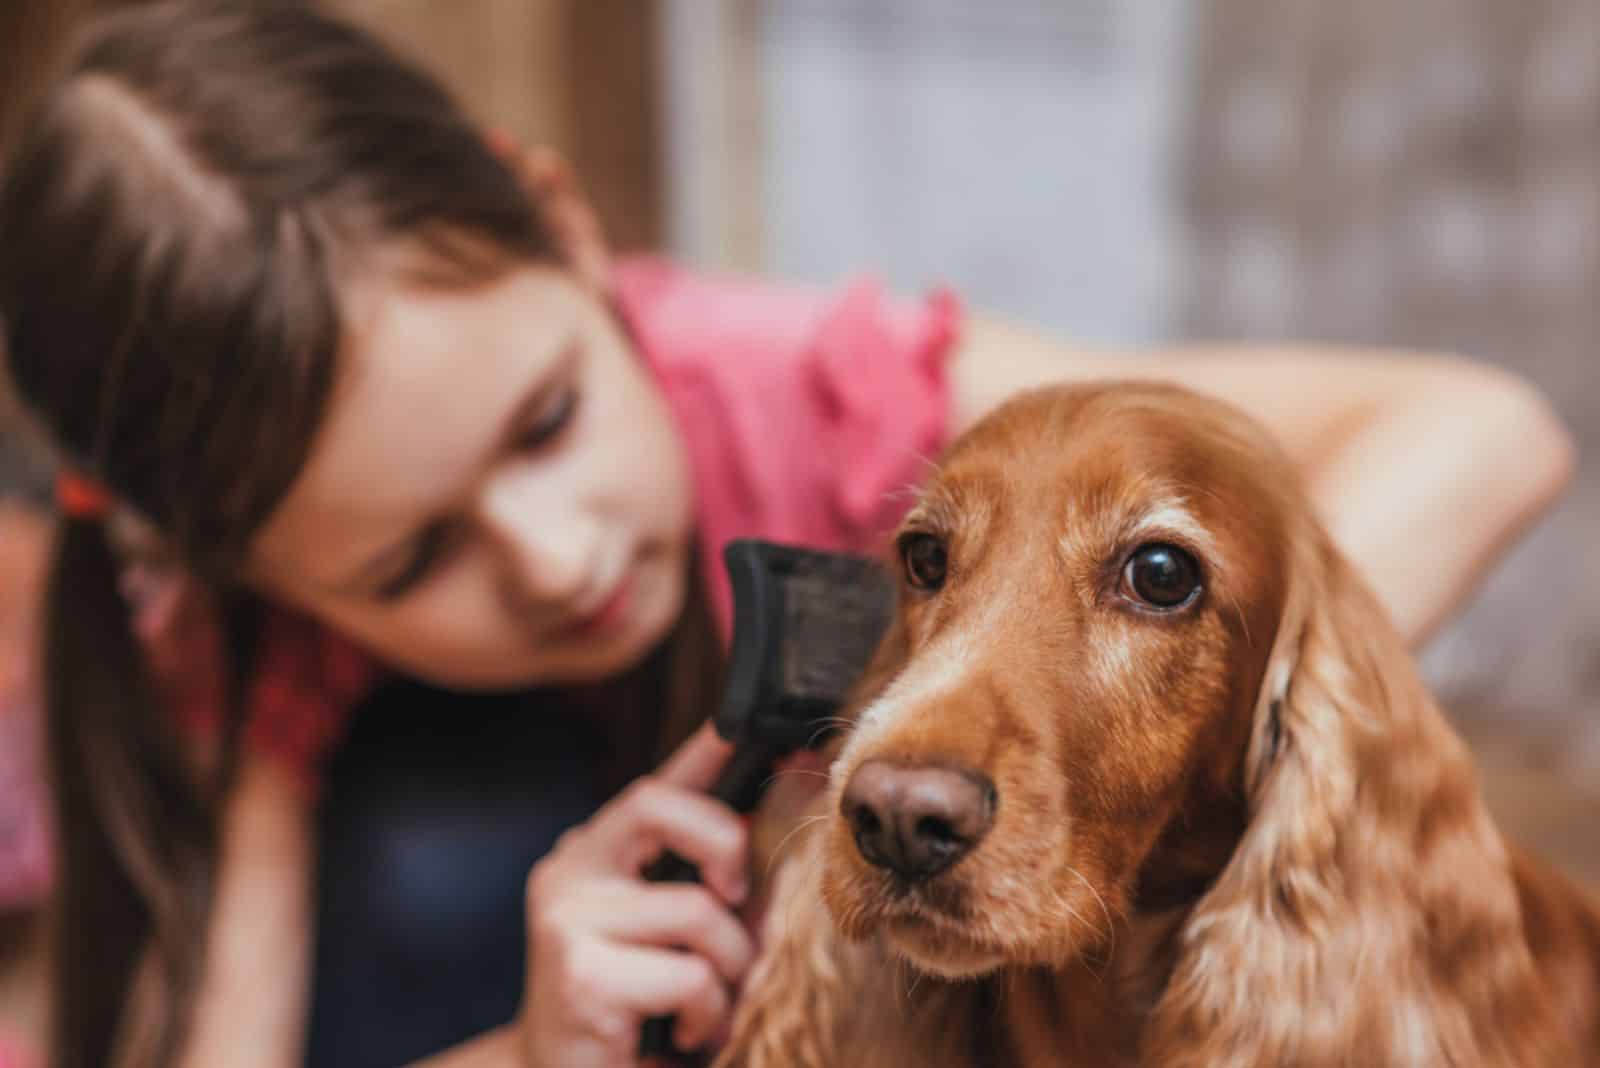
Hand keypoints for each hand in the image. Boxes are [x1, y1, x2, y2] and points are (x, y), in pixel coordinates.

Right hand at [519, 724, 752, 1066]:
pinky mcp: (580, 976)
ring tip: (704, 1004)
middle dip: (726, 847)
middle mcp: (569, 871)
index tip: (746, 720)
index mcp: (595, 852)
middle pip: (662, 808)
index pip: (655, 783)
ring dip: (729, 970)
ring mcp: (567, 920)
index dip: (704, 746)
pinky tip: (679, 1034)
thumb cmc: (631, 1007)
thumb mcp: (670, 932)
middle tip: (734, 900)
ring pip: (700, 911)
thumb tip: (763, 819)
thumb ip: (703, 878)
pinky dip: (707, 1012)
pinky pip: (691, 976)